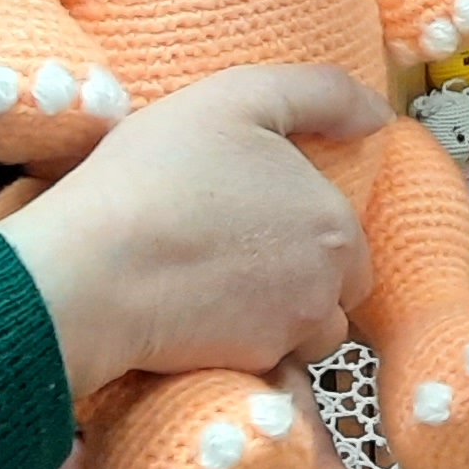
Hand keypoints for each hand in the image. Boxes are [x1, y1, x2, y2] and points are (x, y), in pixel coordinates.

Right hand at [0, 63, 382, 397]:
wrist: (90, 268)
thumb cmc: (158, 174)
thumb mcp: (239, 96)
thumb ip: (321, 94)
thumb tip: (377, 115)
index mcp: (334, 224)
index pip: (348, 239)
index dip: (305, 223)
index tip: (254, 211)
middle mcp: (325, 290)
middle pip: (334, 293)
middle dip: (299, 277)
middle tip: (233, 246)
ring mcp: (284, 338)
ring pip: (304, 338)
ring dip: (277, 318)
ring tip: (215, 284)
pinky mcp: (242, 374)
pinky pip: (262, 369)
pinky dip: (238, 348)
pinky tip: (195, 316)